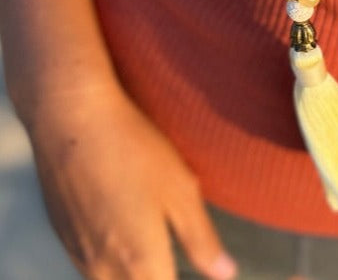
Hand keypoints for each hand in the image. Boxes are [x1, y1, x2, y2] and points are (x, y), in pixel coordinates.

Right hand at [26, 86, 236, 279]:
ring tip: (154, 246)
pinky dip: (111, 262)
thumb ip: (202, 239)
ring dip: (135, 274)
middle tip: (174, 254)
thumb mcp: (181, 190)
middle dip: (159, 278)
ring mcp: (78, 255)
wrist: (72, 122)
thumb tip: (226, 274)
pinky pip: (91, 267)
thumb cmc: (134, 151)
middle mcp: (103, 271)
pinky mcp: (63, 236)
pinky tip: (124, 229)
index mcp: (140, 264)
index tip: (196, 264)